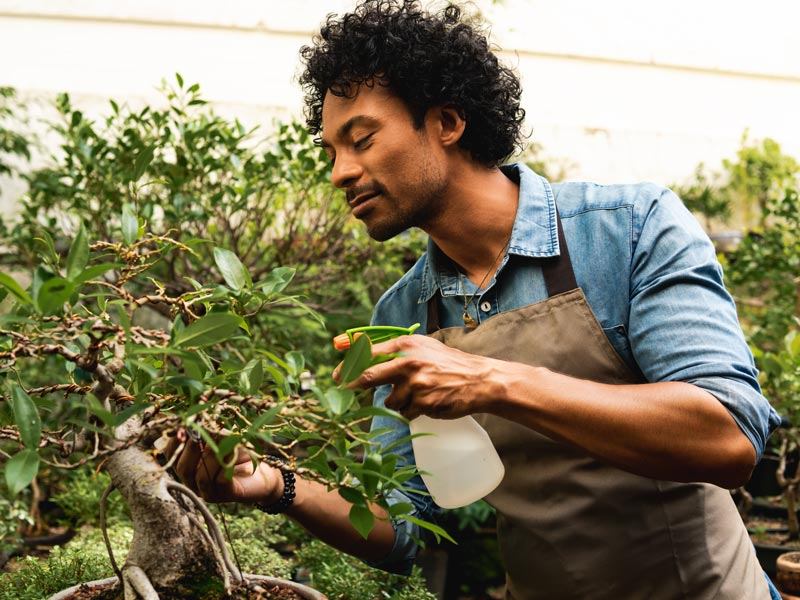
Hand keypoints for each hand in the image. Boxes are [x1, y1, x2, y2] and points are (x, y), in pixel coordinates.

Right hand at [166, 430, 282, 504]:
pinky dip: (226, 463)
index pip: (171, 456)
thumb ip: (208, 430)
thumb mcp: (222, 437)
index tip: (185, 425)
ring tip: (224, 437)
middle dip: (192, 447)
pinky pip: (219, 481)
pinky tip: (233, 450)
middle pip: (182, 468)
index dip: (175, 441)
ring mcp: (207, 492)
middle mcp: (193, 481)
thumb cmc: (240, 450)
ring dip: (212, 454)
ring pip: (200, 476)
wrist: (265, 471)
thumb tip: (195, 418)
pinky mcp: (224, 496)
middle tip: (205, 430)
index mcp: (189, 465)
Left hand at [334, 334, 501, 419]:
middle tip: (343, 388)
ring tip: (418, 393)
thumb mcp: (421, 347)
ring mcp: (415, 385)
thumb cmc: (446, 363)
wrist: (478, 379)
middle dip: (352, 383)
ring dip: (398, 401)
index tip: (336, 373)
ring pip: (389, 400)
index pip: (369, 352)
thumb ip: (392, 349)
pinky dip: (412, 410)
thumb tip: (356, 346)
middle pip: (368, 376)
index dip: (348, 363)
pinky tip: (427, 401)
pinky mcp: (423, 403)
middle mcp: (408, 363)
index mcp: (406, 346)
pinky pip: (406, 412)